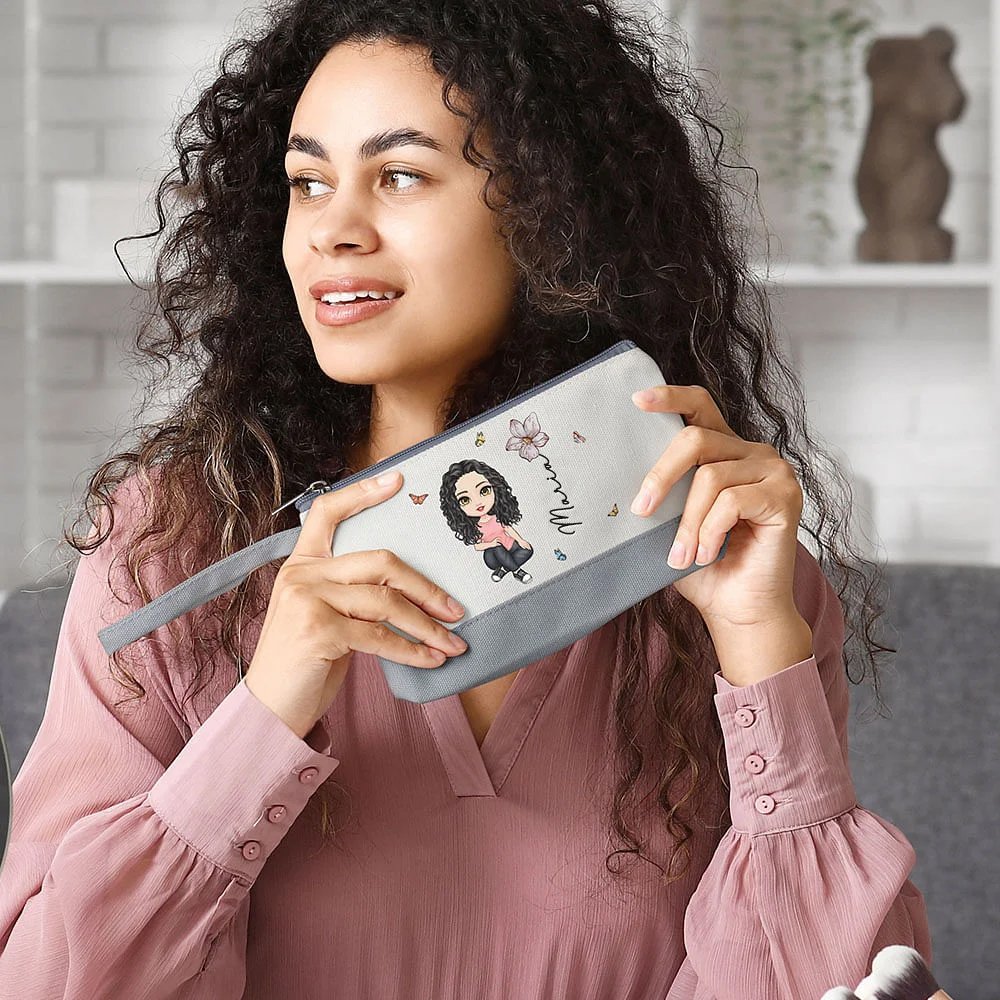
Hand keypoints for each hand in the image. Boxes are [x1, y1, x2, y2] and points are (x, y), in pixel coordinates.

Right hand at [243, 471, 468, 738]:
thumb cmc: (304, 663)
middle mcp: (302, 575)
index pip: (328, 513)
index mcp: (303, 564)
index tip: (398, 480)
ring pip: (386, 601)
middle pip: (381, 562)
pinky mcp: (318, 631)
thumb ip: (352, 594)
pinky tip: (432, 660)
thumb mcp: (323, 616)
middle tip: (455, 609)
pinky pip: (380, 636)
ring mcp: (308, 600)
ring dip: (427, 626)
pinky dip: (412, 650)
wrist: (268, 709)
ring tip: (453, 643)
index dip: (362, 494)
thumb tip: (411, 591)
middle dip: (425, 588)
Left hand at [630, 384, 803, 628]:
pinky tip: (707, 554)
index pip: (700, 406)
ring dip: (688, 523)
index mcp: (725, 450)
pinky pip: (732, 502)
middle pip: (696, 439)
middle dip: (662, 475)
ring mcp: (773, 471)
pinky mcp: (786, 496)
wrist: (737, 609)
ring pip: (711, 478)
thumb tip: (622, 471)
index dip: (670, 397)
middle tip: (641, 510)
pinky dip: (711, 531)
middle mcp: (752, 452)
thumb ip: (663, 490)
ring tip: (681, 555)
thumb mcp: (672, 520)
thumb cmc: (703, 566)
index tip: (637, 400)